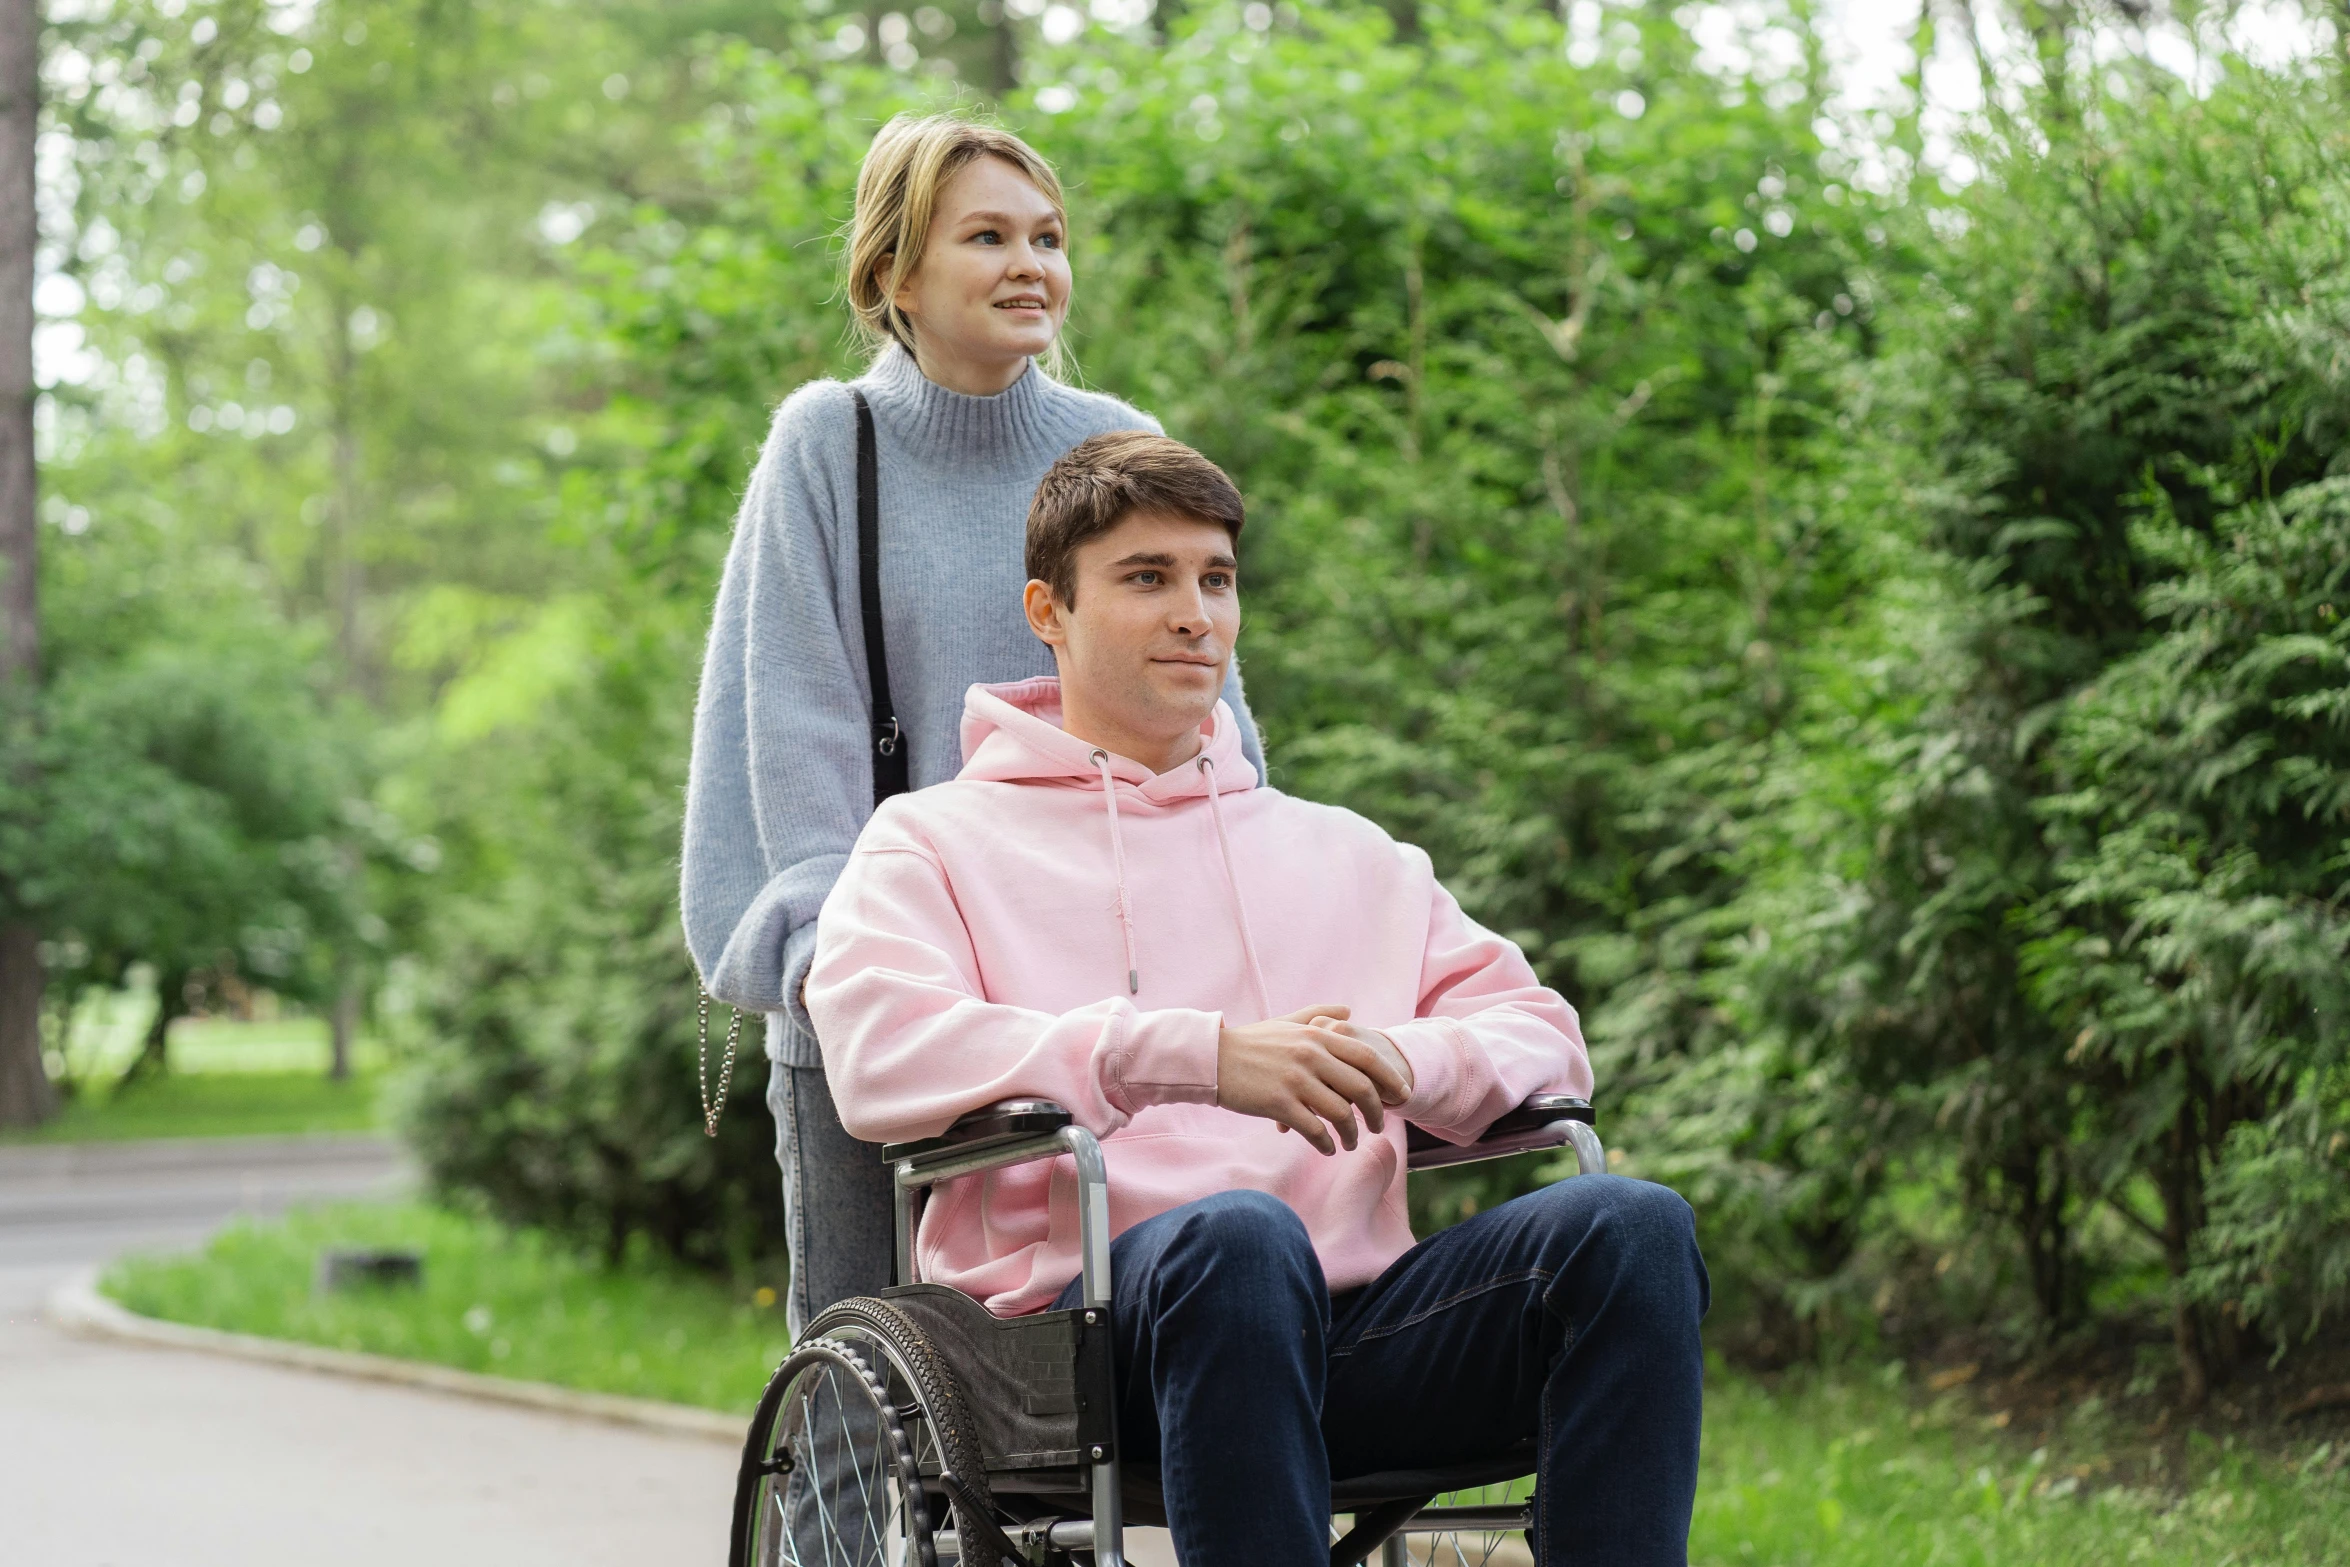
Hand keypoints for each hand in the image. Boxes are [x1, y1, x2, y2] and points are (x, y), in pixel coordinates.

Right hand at [1215, 1004, 1411, 1155]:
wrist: (1212, 1059)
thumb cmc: (1251, 1042)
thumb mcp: (1287, 1022)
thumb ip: (1319, 1014)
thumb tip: (1350, 1010)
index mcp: (1316, 1036)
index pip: (1367, 1057)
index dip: (1390, 1078)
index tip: (1402, 1095)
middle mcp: (1310, 1056)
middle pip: (1361, 1088)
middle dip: (1377, 1111)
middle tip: (1379, 1126)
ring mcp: (1295, 1081)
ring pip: (1340, 1113)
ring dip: (1352, 1133)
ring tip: (1351, 1143)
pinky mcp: (1279, 1104)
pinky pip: (1314, 1129)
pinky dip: (1326, 1143)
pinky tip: (1328, 1148)